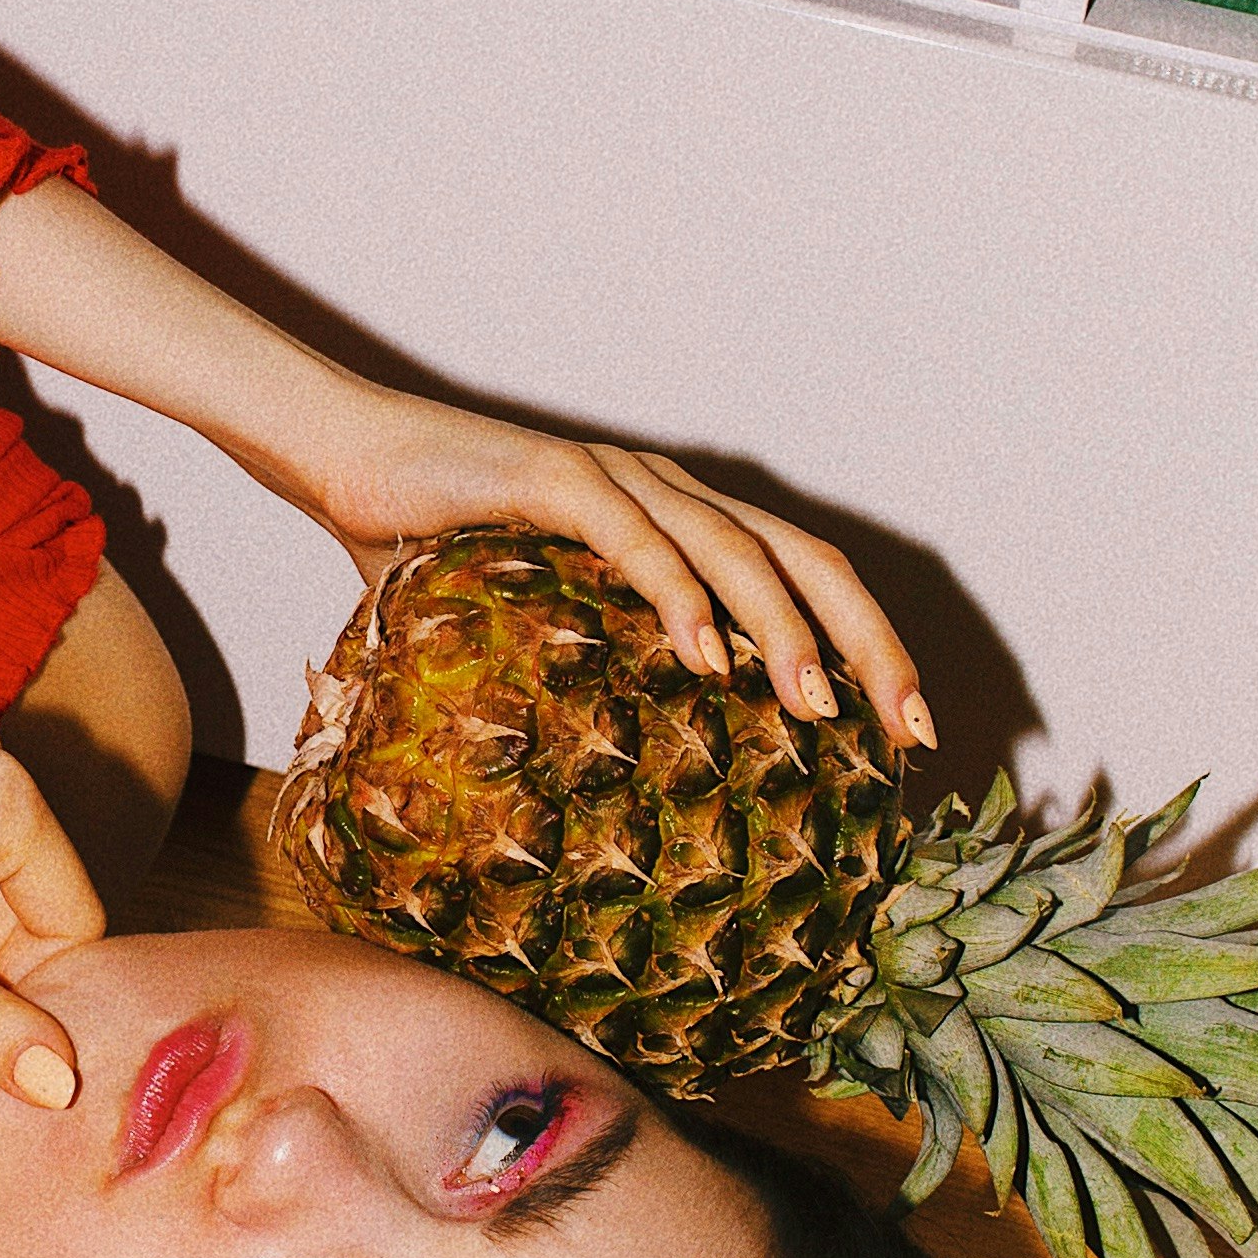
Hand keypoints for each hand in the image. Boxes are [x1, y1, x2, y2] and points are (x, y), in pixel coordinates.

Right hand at [301, 397, 933, 745]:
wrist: (346, 460)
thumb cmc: (436, 555)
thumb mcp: (531, 629)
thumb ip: (586, 677)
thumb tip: (612, 798)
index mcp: (683, 524)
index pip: (807, 577)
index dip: (871, 646)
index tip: (910, 732)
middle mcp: (669, 492)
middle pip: (806, 559)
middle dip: (869, 644)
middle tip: (908, 729)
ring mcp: (618, 478)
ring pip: (734, 549)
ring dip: (785, 630)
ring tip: (817, 707)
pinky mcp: (555, 477)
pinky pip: (636, 539)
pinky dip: (681, 594)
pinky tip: (711, 657)